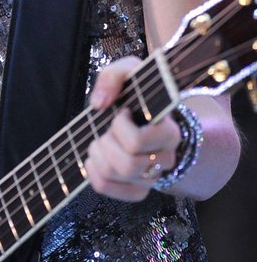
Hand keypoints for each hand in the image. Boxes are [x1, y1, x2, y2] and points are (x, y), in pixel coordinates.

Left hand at [84, 57, 181, 200]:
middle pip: (127, 165)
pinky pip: (107, 188)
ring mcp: (152, 178)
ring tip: (101, 140)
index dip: (120, 126)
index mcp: (169, 133)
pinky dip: (93, 173)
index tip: (122, 111)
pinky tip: (95, 157)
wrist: (145, 113)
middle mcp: (165, 159)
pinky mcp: (137, 189)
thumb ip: (113, 76)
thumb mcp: (131, 72)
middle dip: (106, 143)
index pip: (136, 142)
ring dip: (98, 155)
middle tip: (108, 128)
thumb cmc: (138, 93)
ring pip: (115, 176)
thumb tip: (99, 103)